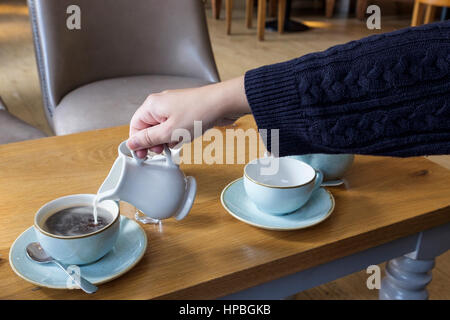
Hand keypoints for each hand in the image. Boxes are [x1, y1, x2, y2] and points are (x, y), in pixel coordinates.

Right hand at [127, 76, 249, 157]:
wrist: (223, 103)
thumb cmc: (199, 112)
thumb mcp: (169, 132)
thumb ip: (148, 139)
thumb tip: (131, 143)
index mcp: (152, 105)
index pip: (135, 126)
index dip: (138, 142)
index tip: (143, 155)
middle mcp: (160, 104)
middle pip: (148, 128)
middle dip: (155, 142)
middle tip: (164, 149)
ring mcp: (173, 107)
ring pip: (163, 129)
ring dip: (169, 139)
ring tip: (180, 140)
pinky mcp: (185, 111)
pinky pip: (175, 127)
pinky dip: (179, 134)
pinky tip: (188, 136)